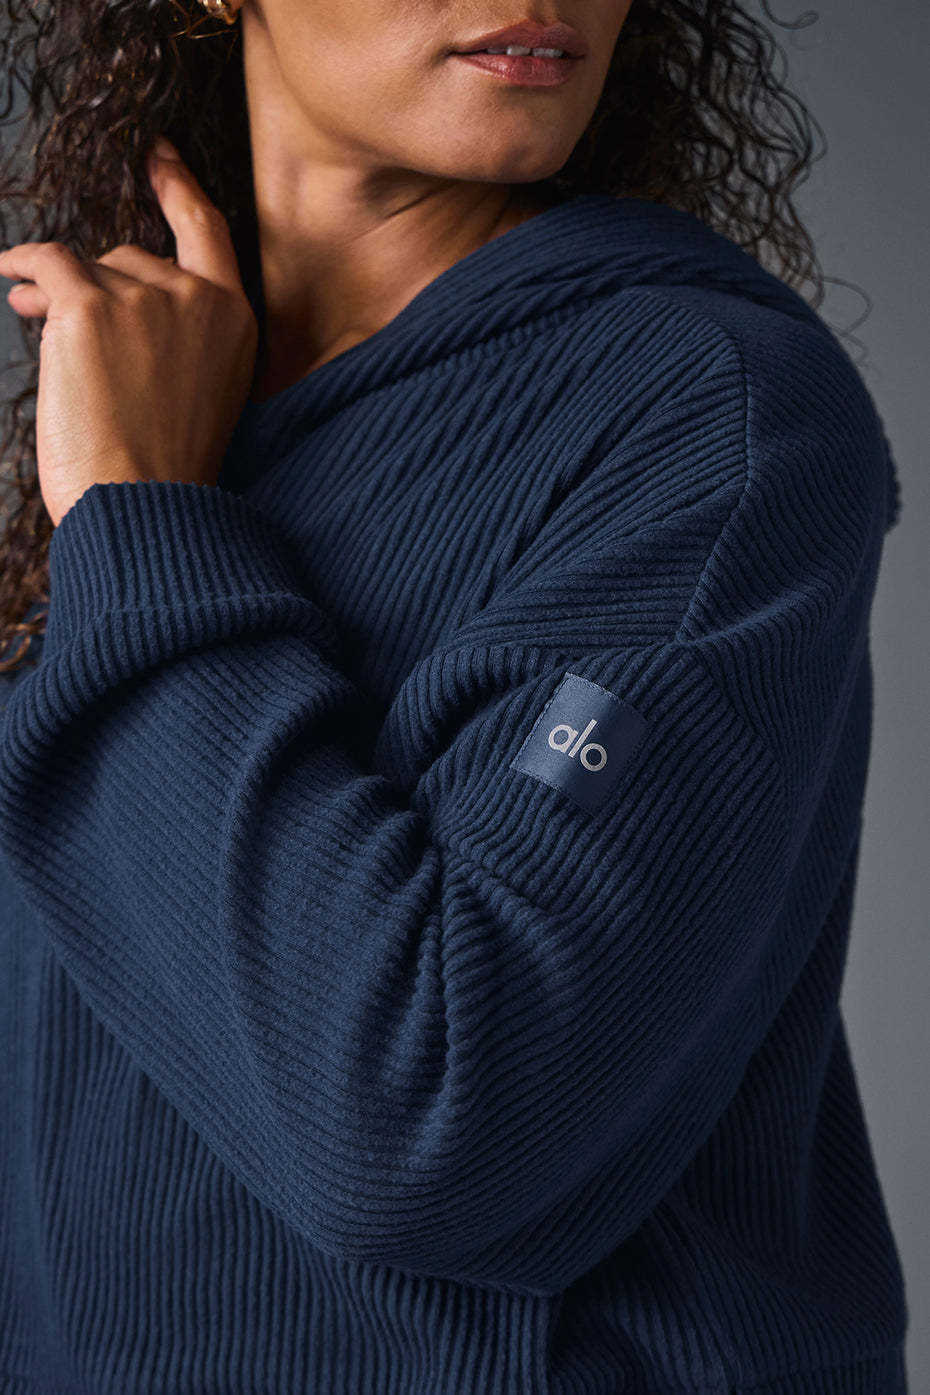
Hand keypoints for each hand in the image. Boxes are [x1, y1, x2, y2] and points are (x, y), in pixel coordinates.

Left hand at [0, 137, 258, 527]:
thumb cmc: (164, 467)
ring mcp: (144, 298)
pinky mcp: (89, 309)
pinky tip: (10, 280)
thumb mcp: (201, 391)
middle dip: (99, 287)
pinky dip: (22, 268)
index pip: (205, 230)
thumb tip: (96, 289)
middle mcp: (196, 298)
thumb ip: (176, 336)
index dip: (177, 185)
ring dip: (58, 294)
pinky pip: (47, 264)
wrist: (140, 504)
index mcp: (234, 320)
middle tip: (61, 316)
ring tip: (38, 328)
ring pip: (90, 269)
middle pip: (133, 257)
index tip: (158, 154)